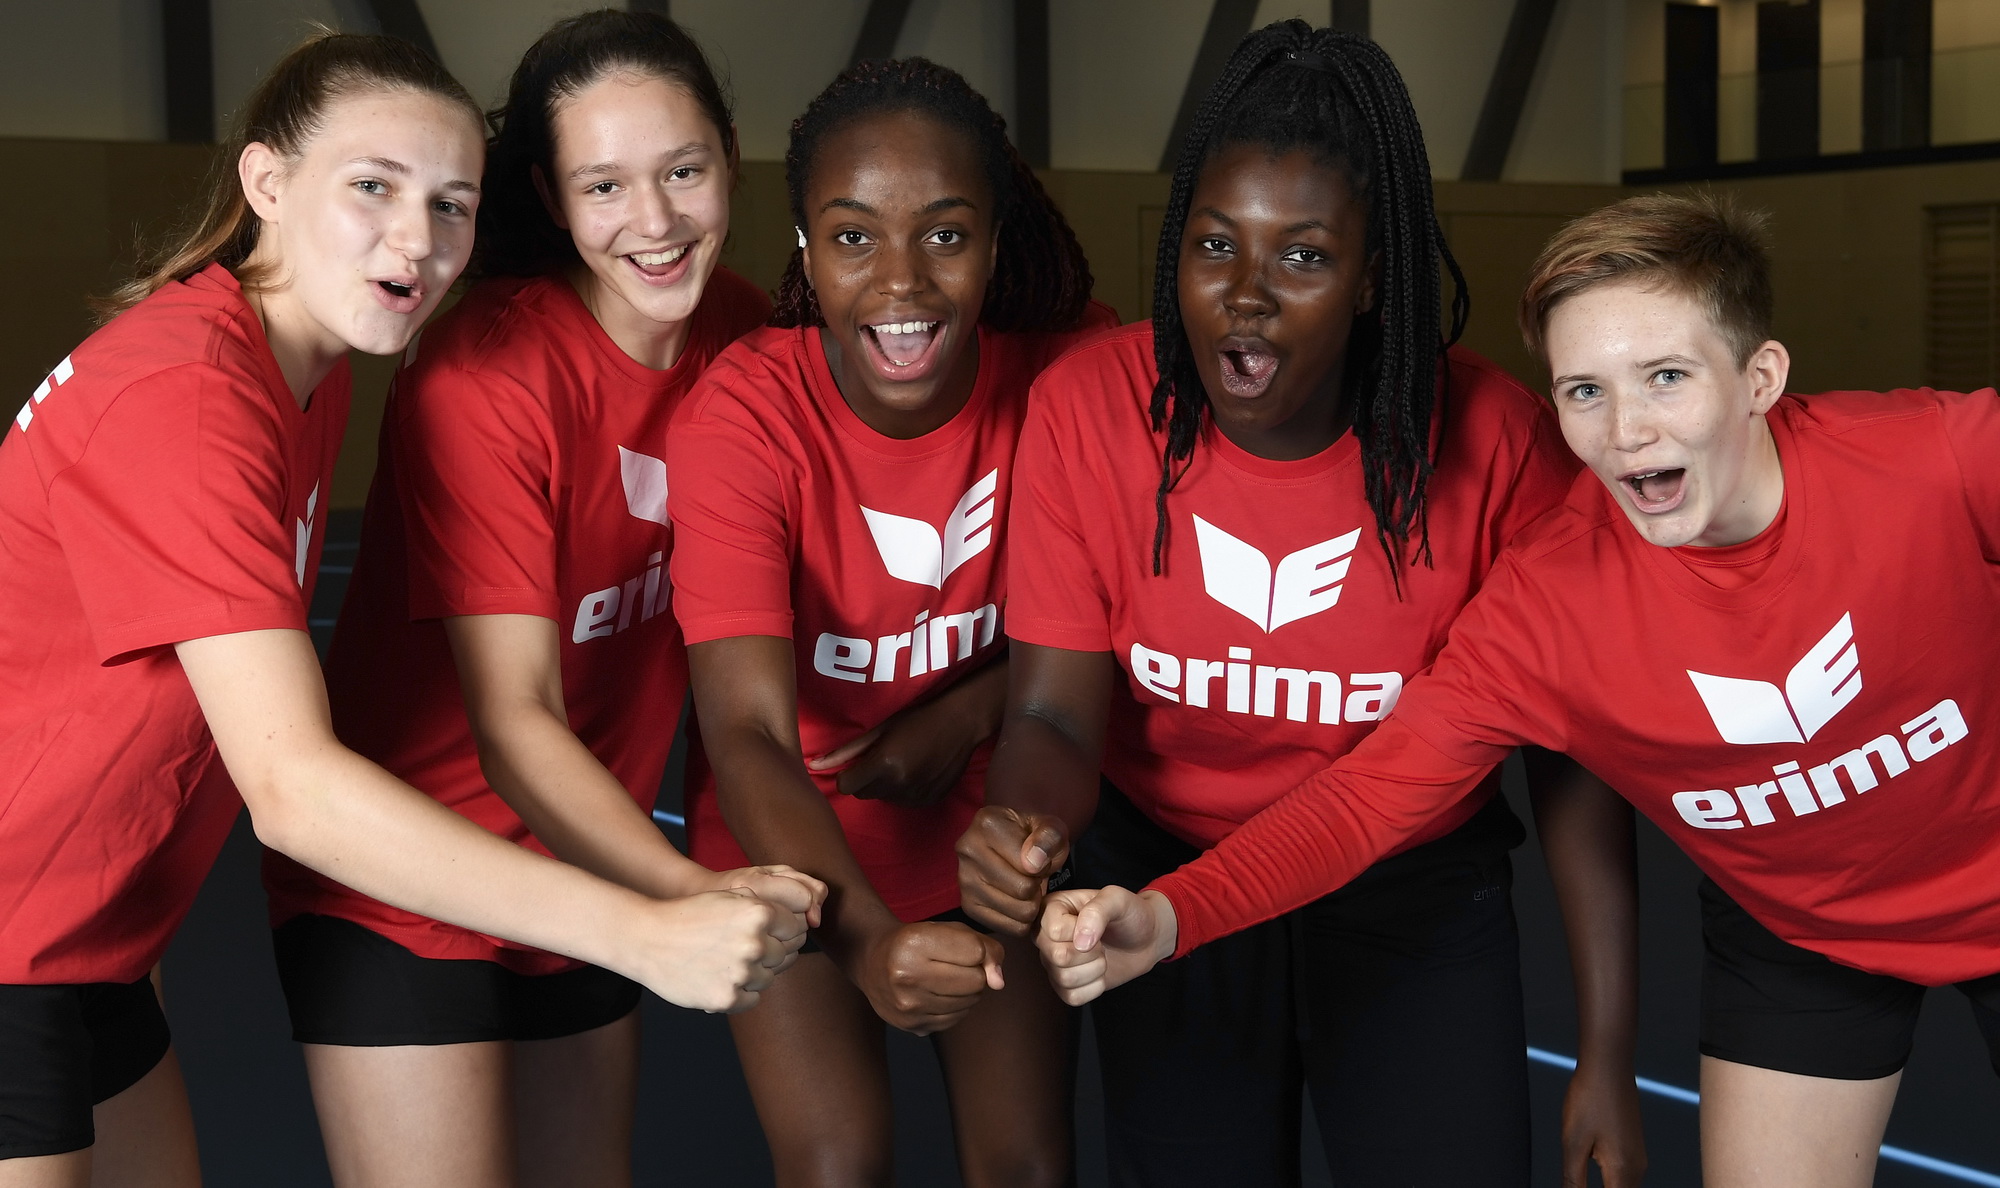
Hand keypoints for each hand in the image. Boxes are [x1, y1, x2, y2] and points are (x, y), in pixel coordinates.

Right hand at [627, 888, 793, 1013]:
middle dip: (770, 951)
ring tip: (726, 961)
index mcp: (758, 913)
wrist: (647, 939)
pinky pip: (752, 998)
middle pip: (786, 953)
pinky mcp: (727, 998)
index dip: (784, 928)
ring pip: (769, 977)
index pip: (796, 926)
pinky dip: (741, 991)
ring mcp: (742, 973)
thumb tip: (804, 919)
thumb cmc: (689, 915)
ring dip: (754, 972)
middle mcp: (754, 943)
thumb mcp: (730, 897)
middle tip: (743, 947)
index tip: (770, 931)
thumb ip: (766, 906)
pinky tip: (720, 976)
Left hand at [809, 672, 999, 806]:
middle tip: (885, 757)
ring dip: (887, 785)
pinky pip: (903, 802)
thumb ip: (846, 751)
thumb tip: (814, 766)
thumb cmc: (917, 719)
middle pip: (864, 794)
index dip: (850, 774)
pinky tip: (918, 771)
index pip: (847, 786)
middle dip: (868, 779)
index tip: (860, 762)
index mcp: (883, 765)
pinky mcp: (928, 801)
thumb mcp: (879, 730)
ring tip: (904, 761)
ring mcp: (916, 796)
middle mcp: (899, 784)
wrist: (961, 722)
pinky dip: (904, 791)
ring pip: (883, 799)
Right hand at [854, 920, 1004, 1034]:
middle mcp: (907, 976)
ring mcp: (909, 1006)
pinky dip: (956, 1007)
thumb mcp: (946, 929)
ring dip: (967, 991)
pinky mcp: (912, 1025)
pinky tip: (938, 994)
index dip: (980, 950)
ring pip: (969, 1003)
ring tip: (946, 978)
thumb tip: (999, 982)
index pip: (975, 952)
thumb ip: (982, 946)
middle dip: (976, 972)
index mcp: (915, 943)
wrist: (871, 961)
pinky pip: (956, 1019)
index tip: (967, 948)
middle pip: (975, 981)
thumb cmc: (916, 940)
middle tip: (956, 965)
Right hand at [955, 806, 1069, 936]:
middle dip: (1036, 886)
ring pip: (1016, 911)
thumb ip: (1048, 837)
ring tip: (1025, 886)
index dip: (1042, 866)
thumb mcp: (1052, 828)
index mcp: (987, 823)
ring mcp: (963, 880)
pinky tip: (1017, 901)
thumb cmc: (1035, 837)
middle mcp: (967, 849)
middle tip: (1032, 876)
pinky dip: (1019, 919)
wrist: (1016, 845)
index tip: (1037, 858)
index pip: (1028, 866)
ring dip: (1029, 903)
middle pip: (1021, 890)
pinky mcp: (968, 905)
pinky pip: (1007, 927)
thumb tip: (1033, 862)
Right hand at [1036, 886, 1175, 1005]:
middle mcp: (1046, 936)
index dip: (1081, 931)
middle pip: (1058, 956)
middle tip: (1101, 943)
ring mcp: (1053, 962)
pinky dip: (1094, 987)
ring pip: (1065, 979)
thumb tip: (1080, 943)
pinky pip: (1073, 997)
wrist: (1145, 938)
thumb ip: (1097, 911)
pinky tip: (1100, 972)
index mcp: (1052, 908)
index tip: (1096, 924)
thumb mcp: (1117, 899)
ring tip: (1102, 955)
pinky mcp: (1064, 985)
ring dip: (1095, 969)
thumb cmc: (1129, 914)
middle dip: (1091, 953)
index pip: (1055, 930)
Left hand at [1561, 1059, 1646, 1186]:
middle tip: (1574, 1182)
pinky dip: (1608, 1184)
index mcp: (1622, 1172)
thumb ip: (1573, 1181)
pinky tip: (1589, 1177)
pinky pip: (1622, 1177)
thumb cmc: (1590, 1099)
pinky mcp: (1632, 1149)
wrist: (1608, 1066)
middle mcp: (1636, 1170)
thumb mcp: (1573, 1143)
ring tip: (1578, 1180)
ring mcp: (1637, 1159)